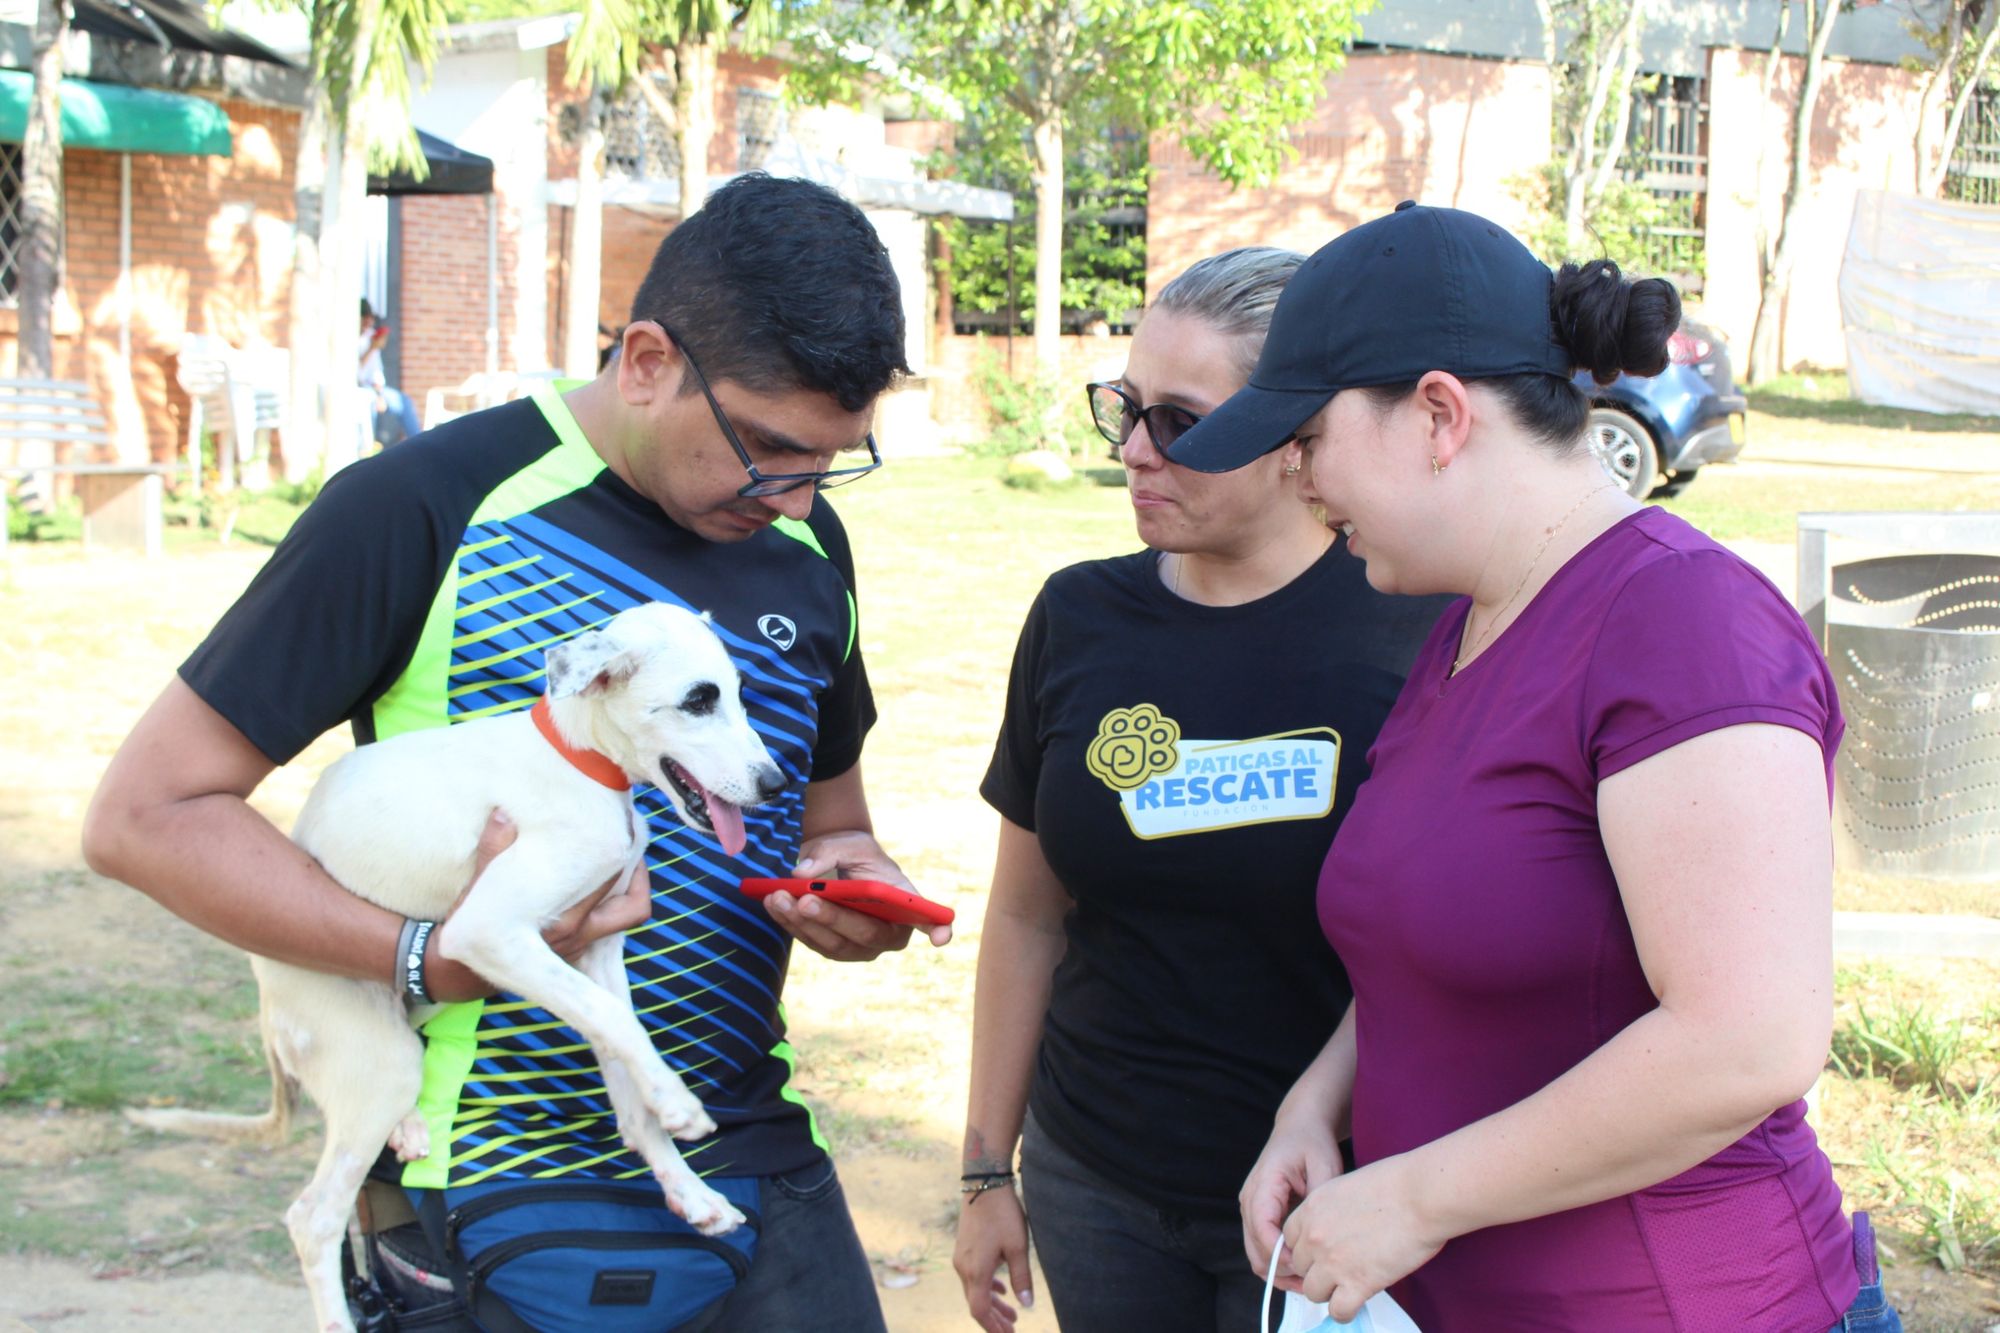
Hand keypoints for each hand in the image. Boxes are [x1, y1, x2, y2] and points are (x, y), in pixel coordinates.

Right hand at [424, 811, 653, 1001]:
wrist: (462, 972)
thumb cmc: (471, 927)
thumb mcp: (478, 891)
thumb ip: (494, 852)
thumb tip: (503, 814)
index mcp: (562, 921)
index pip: (612, 886)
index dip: (622, 855)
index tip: (624, 827)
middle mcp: (578, 935)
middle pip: (632, 904)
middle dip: (635, 869)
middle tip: (633, 834)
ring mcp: (581, 945)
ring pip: (627, 916)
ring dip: (632, 887)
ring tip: (626, 855)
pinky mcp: (578, 950)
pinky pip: (612, 924)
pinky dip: (615, 901)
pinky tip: (606, 875)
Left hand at [762, 829, 951, 960]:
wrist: (835, 860)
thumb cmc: (852, 851)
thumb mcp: (846, 843)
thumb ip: (827, 854)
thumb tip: (802, 873)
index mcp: (904, 903)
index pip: (928, 921)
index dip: (938, 930)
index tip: (940, 937)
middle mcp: (886, 932)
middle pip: (865, 936)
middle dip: (832, 919)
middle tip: (806, 899)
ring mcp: (858, 946)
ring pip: (832, 945)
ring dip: (802, 922)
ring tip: (778, 896)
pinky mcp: (831, 948)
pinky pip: (810, 941)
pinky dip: (789, 923)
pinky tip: (773, 903)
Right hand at [953, 1183, 1033, 1331]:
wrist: (983, 1183)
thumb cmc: (1003, 1215)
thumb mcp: (1018, 1247)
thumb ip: (1021, 1278)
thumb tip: (1027, 1305)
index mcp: (976, 1271)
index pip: (979, 1311)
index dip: (992, 1327)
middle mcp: (963, 1268)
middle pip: (976, 1303)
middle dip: (994, 1319)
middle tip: (1013, 1331)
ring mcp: (961, 1258)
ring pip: (975, 1290)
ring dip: (992, 1304)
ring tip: (1012, 1316)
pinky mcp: (964, 1248)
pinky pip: (974, 1276)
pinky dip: (987, 1288)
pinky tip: (1001, 1291)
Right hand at [1241, 1106, 1344, 1286]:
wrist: (1299, 1128)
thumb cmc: (1311, 1143)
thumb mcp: (1324, 1165)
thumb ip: (1319, 1199)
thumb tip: (1316, 1235)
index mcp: (1263, 1184)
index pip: (1262, 1228)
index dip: (1282, 1254)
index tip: (1307, 1266)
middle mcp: (1250, 1199)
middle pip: (1255, 1249)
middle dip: (1282, 1271)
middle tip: (1314, 1282)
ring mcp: (1250, 1209)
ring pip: (1255, 1255)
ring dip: (1279, 1273)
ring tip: (1310, 1282)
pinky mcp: (1257, 1216)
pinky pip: (1262, 1249)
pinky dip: (1278, 1264)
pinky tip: (1302, 1270)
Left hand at [1278, 1157, 1445, 1321]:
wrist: (1420, 1196)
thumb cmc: (1396, 1185)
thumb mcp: (1347, 1187)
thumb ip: (1331, 1211)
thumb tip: (1335, 1229)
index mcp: (1311, 1209)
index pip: (1288, 1239)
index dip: (1306, 1248)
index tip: (1320, 1252)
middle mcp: (1315, 1236)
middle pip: (1299, 1266)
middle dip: (1317, 1269)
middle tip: (1339, 1267)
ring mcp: (1333, 1262)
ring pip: (1313, 1292)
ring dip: (1329, 1291)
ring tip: (1348, 1286)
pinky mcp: (1357, 1283)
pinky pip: (1338, 1311)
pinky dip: (1346, 1311)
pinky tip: (1357, 1301)